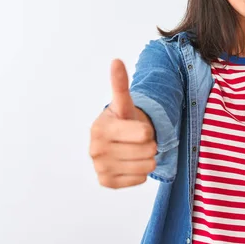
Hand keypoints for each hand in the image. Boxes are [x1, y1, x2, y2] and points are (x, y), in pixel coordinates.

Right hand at [89, 59, 156, 188]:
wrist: (115, 141)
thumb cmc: (122, 121)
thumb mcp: (123, 103)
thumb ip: (120, 84)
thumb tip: (116, 61)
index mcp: (100, 129)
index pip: (144, 134)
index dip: (147, 130)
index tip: (137, 128)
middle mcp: (96, 150)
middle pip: (148, 151)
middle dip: (148, 145)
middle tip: (137, 140)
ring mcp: (99, 168)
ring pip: (146, 167)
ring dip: (146, 158)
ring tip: (134, 150)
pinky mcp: (105, 182)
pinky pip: (139, 179)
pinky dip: (139, 172)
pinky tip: (129, 163)